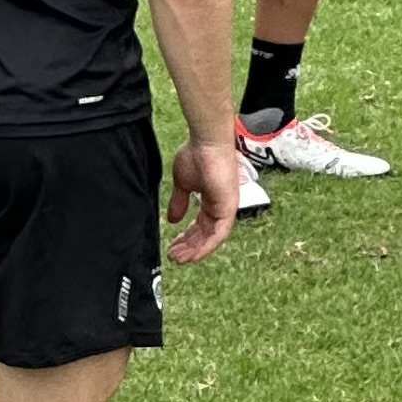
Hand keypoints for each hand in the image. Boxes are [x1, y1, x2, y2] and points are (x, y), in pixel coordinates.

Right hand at [165, 139, 238, 264]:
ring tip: (179, 258)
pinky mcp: (229, 209)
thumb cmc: (196, 155)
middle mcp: (220, 205)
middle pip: (205, 233)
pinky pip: (219, 235)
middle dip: (189, 246)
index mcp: (211, 199)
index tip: (173, 246)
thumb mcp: (183, 184)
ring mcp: (226, 207)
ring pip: (212, 238)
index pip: (200, 224)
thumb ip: (180, 202)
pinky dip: (206, 247)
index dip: (187, 237)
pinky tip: (192, 255)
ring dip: (195, 250)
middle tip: (174, 256)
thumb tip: (172, 219)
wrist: (206, 143)